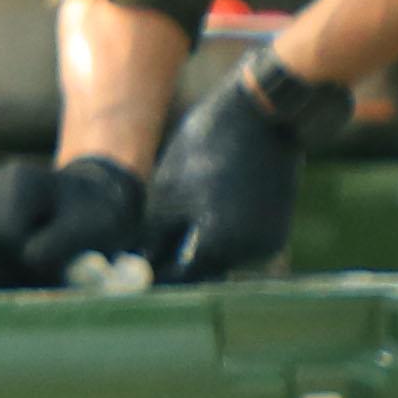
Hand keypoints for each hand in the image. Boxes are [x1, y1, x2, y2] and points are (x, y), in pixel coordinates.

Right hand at [0, 154, 161, 290]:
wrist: (86, 207)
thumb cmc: (94, 216)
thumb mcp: (96, 224)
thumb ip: (62, 242)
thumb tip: (29, 262)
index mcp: (19, 180)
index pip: (6, 236)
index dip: (32, 264)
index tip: (63, 273)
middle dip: (14, 274)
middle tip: (48, 283)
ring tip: (34, 280)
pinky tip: (18, 278)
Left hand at [151, 55, 334, 280]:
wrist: (263, 117)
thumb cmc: (207, 148)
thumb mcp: (169, 194)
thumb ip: (153, 237)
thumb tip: (133, 265)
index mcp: (220, 245)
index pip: (177, 280)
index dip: (149, 279)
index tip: (124, 277)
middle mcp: (251, 254)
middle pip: (200, 276)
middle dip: (170, 269)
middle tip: (138, 259)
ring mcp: (267, 245)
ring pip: (218, 264)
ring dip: (192, 257)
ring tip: (159, 242)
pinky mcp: (273, 233)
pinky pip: (236, 251)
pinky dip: (214, 244)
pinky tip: (191, 228)